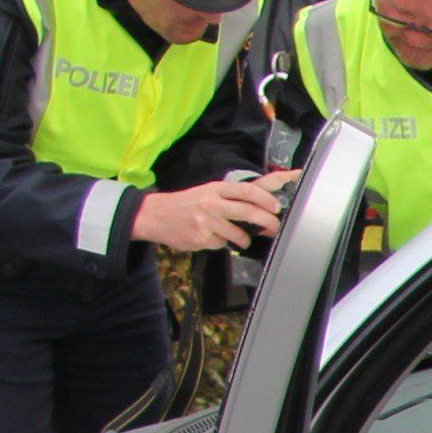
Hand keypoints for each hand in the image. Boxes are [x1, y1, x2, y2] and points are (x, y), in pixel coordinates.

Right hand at [133, 174, 283, 253]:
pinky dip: (222, 243)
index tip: (276, 207)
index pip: (246, 190)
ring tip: (242, 239)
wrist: (155, 215)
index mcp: (215, 188)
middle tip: (274, 227)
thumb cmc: (187, 204)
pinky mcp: (201, 238)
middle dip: (267, 221)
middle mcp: (211, 202)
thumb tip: (262, 207)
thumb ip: (232, 198)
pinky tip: (211, 237)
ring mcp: (206, 221)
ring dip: (245, 239)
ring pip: (239, 234)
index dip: (265, 199)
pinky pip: (222, 244)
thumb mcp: (208, 192)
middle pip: (248, 212)